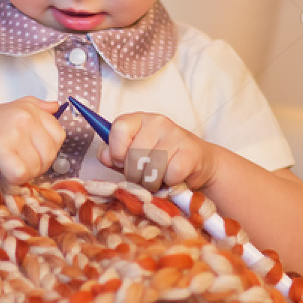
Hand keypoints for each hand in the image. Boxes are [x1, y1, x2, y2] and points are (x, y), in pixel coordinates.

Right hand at [0, 98, 63, 183]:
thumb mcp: (9, 110)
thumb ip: (35, 108)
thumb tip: (56, 106)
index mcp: (30, 108)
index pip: (59, 136)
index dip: (45, 151)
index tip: (26, 153)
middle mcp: (25, 116)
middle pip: (50, 154)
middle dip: (34, 166)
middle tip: (13, 163)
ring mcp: (14, 132)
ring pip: (36, 167)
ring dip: (21, 174)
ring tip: (3, 165)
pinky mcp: (2, 149)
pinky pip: (20, 174)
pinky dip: (11, 180)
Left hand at [98, 112, 215, 191]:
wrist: (197, 164)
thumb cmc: (160, 161)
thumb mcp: (132, 157)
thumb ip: (114, 155)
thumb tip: (105, 155)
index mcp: (139, 120)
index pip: (119, 128)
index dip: (117, 151)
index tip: (122, 162)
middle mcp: (157, 122)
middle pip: (134, 155)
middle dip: (135, 175)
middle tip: (144, 176)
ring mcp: (175, 134)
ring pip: (152, 168)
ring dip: (152, 182)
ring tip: (159, 178)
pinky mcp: (190, 150)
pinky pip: (171, 174)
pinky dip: (170, 183)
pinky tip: (174, 178)